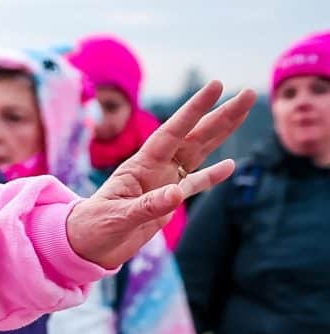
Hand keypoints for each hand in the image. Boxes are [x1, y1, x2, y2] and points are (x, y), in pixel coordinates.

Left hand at [67, 81, 251, 268]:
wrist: (85, 247)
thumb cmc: (92, 228)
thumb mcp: (117, 218)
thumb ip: (147, 206)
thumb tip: (177, 194)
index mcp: (140, 166)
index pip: (172, 133)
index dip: (194, 110)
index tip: (216, 86)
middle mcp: (155, 169)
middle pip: (193, 137)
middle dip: (220, 115)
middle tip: (248, 93)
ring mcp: (163, 183)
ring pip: (198, 154)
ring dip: (221, 134)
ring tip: (244, 112)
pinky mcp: (168, 202)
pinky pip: (194, 185)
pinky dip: (212, 176)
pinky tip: (231, 165)